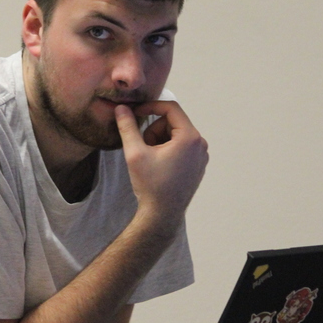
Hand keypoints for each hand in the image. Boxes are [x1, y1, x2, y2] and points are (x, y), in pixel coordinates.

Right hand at [115, 101, 207, 226]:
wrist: (162, 215)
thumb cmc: (150, 184)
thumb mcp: (135, 152)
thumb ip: (128, 126)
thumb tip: (121, 108)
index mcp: (189, 137)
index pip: (170, 108)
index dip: (151, 106)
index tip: (135, 112)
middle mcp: (200, 144)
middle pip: (172, 122)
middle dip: (154, 130)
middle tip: (142, 147)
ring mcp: (201, 155)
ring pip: (176, 134)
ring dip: (159, 140)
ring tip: (150, 159)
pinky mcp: (198, 164)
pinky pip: (181, 146)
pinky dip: (167, 150)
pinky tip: (158, 166)